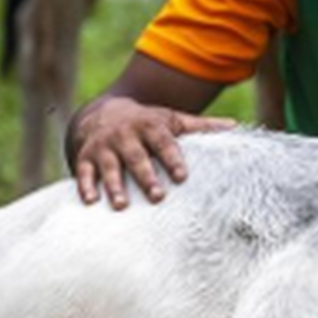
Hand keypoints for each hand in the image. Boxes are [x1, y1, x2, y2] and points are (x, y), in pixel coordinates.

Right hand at [70, 96, 235, 208]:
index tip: (182, 176)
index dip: (172, 158)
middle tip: (157, 196)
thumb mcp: (172, 120)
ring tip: (122, 205)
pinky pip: (83, 171)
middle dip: (145, 176)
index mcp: (150, 125)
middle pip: (136, 156)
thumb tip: (234, 126)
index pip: (163, 142)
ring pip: (109, 166)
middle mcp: (125, 134)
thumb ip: (200, 127)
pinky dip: (85, 185)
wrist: (103, 113)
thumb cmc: (147, 123)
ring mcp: (104, 146)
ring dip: (114, 185)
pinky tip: (90, 201)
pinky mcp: (86, 157)